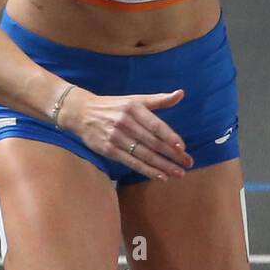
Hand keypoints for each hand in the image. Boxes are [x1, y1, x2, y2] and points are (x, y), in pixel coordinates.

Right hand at [59, 87, 193, 179]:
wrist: (81, 112)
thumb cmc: (113, 106)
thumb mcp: (135, 99)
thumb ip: (159, 100)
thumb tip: (180, 93)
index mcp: (134, 108)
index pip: (155, 125)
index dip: (170, 137)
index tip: (183, 147)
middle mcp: (125, 122)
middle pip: (152, 142)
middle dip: (172, 155)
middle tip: (188, 163)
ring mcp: (116, 137)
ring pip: (144, 155)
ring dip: (163, 166)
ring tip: (178, 173)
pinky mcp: (108, 150)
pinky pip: (131, 162)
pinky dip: (147, 170)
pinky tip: (160, 176)